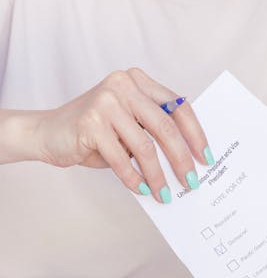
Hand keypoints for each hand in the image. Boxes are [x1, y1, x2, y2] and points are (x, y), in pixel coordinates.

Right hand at [33, 68, 211, 201]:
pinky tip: (141, 189)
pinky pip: (121, 159)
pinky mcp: (91, 122)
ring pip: (145, 147)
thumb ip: (153, 132)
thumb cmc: (95, 133)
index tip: (206, 159)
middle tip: (191, 183)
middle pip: (166, 128)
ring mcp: (106, 101)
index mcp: (138, 81)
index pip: (178, 107)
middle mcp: (124, 85)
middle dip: (181, 160)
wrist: (48, 132)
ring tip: (164, 195)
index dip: (196, 135)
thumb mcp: (128, 125)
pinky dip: (133, 178)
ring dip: (157, 177)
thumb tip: (187, 161)